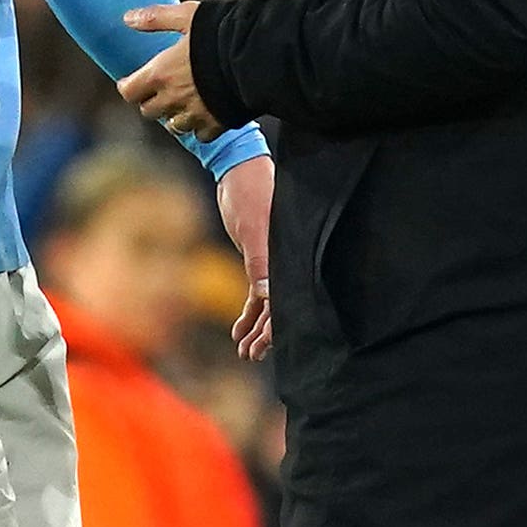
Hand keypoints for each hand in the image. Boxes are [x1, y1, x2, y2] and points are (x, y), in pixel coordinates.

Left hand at [120, 0, 221, 141]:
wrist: (256, 55)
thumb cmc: (220, 32)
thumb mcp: (186, 16)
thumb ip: (156, 19)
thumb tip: (128, 18)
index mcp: (161, 73)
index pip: (129, 92)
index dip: (128, 87)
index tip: (131, 83)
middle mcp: (173, 98)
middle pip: (149, 111)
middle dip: (151, 101)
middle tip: (159, 90)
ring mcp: (194, 114)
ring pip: (174, 126)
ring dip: (174, 116)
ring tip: (182, 104)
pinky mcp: (216, 124)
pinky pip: (201, 135)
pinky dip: (200, 127)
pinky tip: (205, 115)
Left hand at [216, 153, 272, 360]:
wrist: (238, 170)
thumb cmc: (250, 193)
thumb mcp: (253, 228)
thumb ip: (260, 262)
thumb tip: (265, 296)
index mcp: (288, 256)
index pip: (287, 299)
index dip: (279, 326)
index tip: (268, 346)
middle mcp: (283, 263)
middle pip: (279, 308)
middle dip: (266, 335)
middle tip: (252, 356)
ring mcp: (270, 263)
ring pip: (266, 305)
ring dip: (256, 328)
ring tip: (245, 352)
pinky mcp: (257, 259)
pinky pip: (256, 293)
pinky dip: (248, 312)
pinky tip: (238, 331)